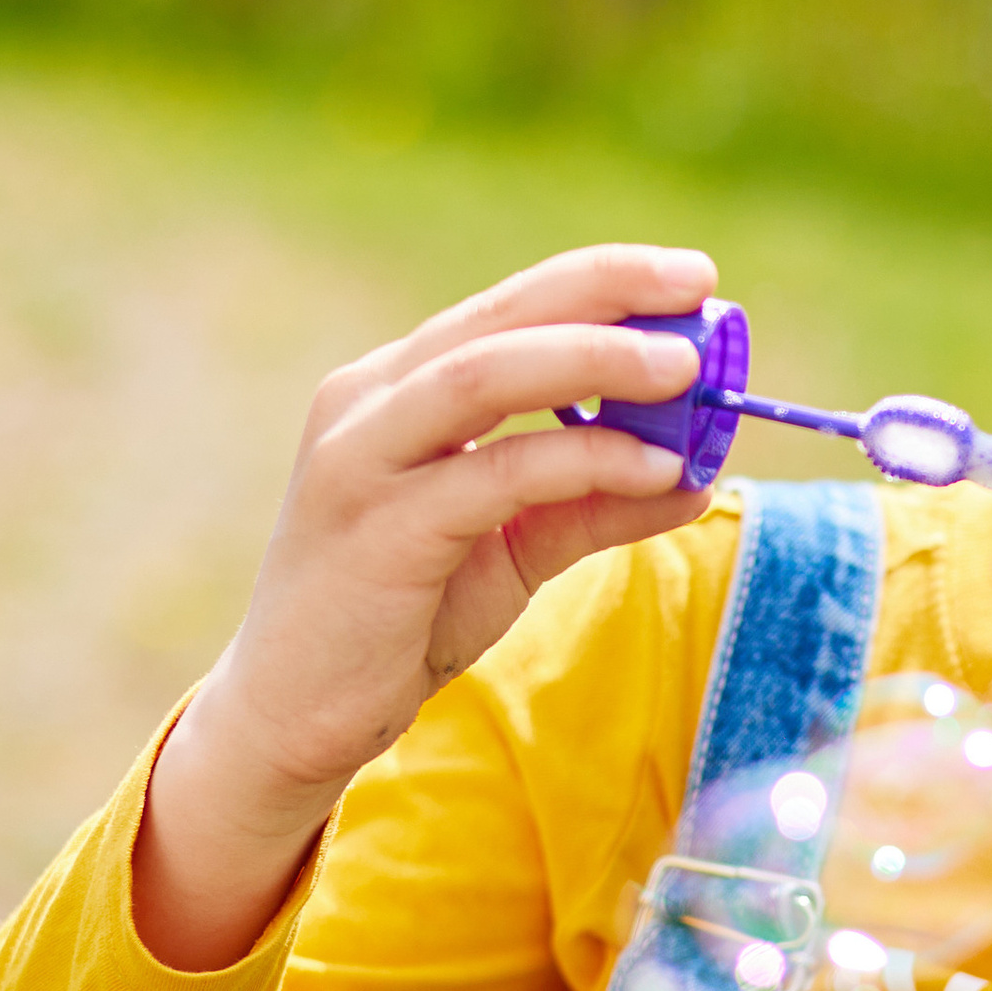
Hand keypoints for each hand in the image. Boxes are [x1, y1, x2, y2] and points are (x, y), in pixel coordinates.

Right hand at [133, 243, 716, 969]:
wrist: (294, 714)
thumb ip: (591, 504)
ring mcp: (362, 460)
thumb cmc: (400, 621)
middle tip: (697, 286)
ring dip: (594, 359)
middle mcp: (368, 403)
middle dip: (604, 292)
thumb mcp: (514, 550)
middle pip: (498, 318)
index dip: (599, 281)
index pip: (505, 310)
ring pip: (485, 375)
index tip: (690, 275)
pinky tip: (655, 469)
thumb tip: (694, 475)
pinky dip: (581, 460)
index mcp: (396, 390)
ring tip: (685, 366)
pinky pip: (495, 475)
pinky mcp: (378, 530)